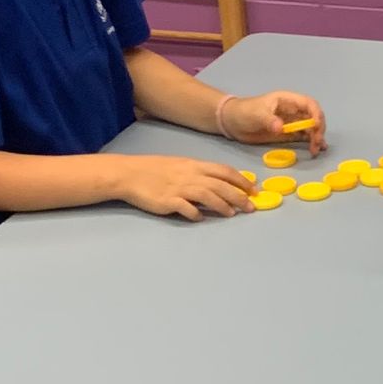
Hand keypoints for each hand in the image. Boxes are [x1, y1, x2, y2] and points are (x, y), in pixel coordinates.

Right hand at [112, 155, 257, 219]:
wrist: (129, 173)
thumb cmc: (155, 170)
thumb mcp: (180, 165)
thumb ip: (199, 174)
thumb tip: (219, 184)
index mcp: (194, 165)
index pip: (224, 171)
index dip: (241, 181)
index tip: (253, 190)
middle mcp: (190, 175)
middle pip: (220, 185)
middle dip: (238, 196)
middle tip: (250, 207)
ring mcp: (179, 188)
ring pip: (208, 195)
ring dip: (222, 205)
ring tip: (231, 214)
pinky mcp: (168, 201)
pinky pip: (186, 208)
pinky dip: (195, 213)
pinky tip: (200, 218)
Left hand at [217, 89, 325, 156]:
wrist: (233, 122)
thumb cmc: (245, 112)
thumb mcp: (256, 114)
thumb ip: (269, 120)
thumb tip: (281, 128)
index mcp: (288, 100)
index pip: (309, 104)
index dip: (316, 113)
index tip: (316, 126)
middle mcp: (293, 110)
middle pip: (313, 117)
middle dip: (318, 129)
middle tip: (317, 142)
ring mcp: (291, 123)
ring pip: (310, 128)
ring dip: (316, 137)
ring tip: (316, 150)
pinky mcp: (287, 133)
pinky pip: (303, 137)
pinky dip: (310, 142)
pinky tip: (315, 149)